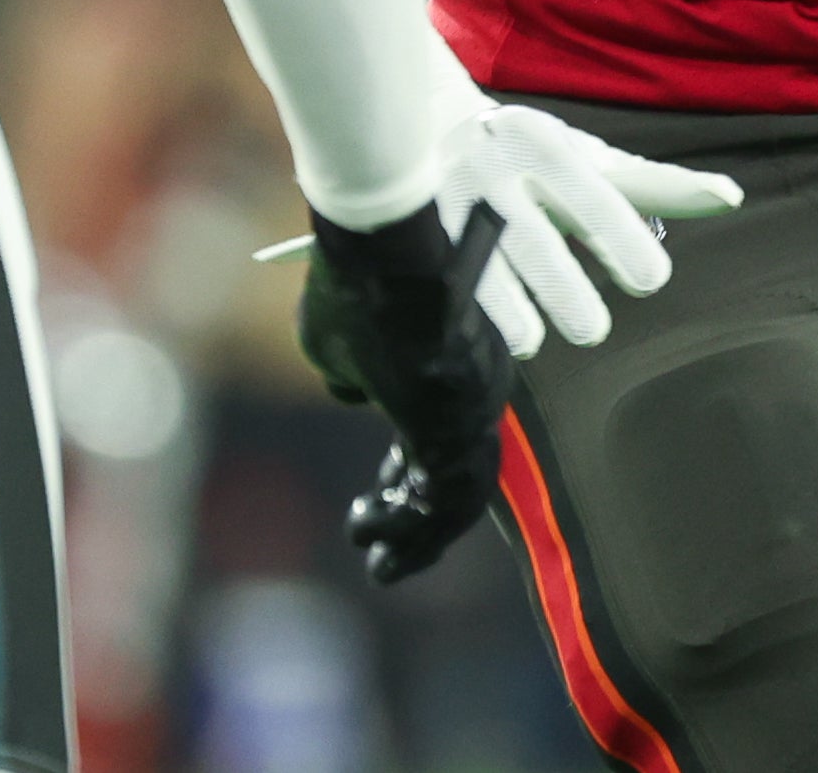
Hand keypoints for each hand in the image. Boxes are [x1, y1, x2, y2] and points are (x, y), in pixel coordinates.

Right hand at [297, 204, 513, 583]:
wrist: (376, 254)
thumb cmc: (355, 289)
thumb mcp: (339, 336)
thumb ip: (349, 370)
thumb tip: (352, 389)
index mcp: (457, 367)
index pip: (447, 438)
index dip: (414, 478)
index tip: (383, 497)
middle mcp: (479, 391)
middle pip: (463, 477)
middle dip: (423, 527)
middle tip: (385, 561)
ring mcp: (475, 408)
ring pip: (460, 496)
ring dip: (417, 538)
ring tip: (376, 563)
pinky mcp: (458, 425)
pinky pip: (444, 498)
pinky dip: (410, 526)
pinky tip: (366, 531)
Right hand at [437, 94, 743, 357]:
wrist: (413, 122)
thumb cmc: (524, 151)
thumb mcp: (584, 156)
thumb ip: (652, 184)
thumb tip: (730, 197)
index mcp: (544, 146)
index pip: (598, 204)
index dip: (628, 250)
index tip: (647, 278)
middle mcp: (493, 170)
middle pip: (545, 259)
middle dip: (575, 304)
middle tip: (591, 324)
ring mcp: (444, 206)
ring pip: (492, 286)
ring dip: (524, 324)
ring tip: (536, 334)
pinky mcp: (408, 240)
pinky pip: (447, 298)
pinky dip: (476, 323)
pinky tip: (493, 332)